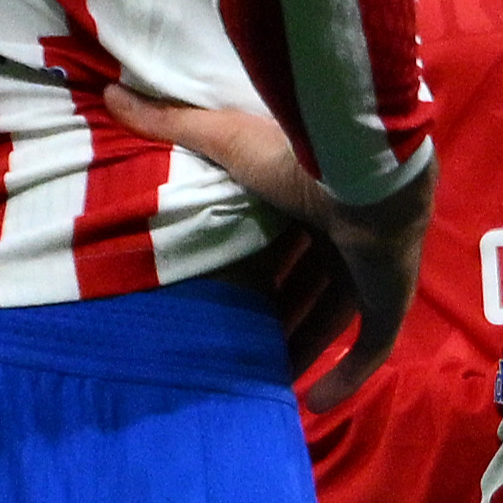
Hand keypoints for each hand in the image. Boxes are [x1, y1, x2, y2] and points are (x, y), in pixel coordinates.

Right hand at [107, 86, 431, 399]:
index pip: (281, 238)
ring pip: (329, 321)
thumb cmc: (301, 156)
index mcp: (311, 197)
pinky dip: (345, 379)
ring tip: (260, 383)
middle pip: (304, 286)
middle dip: (274, 316)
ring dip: (299, 351)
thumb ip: (173, 124)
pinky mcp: (388, 302)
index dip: (255, 265)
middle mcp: (342, 236)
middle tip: (232, 344)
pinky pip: (368, 351)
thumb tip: (114, 94)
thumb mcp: (226, 140)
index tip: (220, 289)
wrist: (369, 173)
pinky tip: (312, 407)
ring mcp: (369, 272)